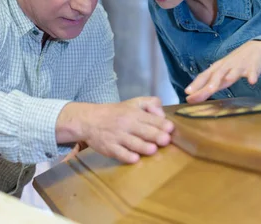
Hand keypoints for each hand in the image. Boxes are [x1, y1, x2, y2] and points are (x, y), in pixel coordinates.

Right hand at [56, 97, 173, 164]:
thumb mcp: (133, 103)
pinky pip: (120, 153)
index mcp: (134, 113)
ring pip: (133, 143)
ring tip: (153, 150)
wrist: (90, 120)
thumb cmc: (116, 113)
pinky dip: (127, 156)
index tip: (170, 129)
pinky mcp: (110, 148)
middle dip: (155, 135)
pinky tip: (134, 159)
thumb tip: (163, 115)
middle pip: (143, 131)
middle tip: (166, 140)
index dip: (161, 124)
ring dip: (143, 147)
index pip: (151, 118)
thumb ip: (151, 104)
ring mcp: (118, 137)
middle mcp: (127, 124)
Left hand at [185, 40, 260, 103]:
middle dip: (207, 86)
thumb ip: (211, 82)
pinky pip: (253, 72)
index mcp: (217, 68)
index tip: (187, 93)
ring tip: (224, 83)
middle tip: (199, 96)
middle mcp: (226, 66)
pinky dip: (252, 76)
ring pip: (233, 72)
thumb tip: (196, 94)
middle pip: (216, 76)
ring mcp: (239, 66)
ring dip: (229, 77)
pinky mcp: (253, 66)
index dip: (196, 84)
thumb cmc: (234, 63)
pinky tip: (252, 82)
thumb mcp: (221, 71)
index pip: (204, 76)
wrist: (255, 48)